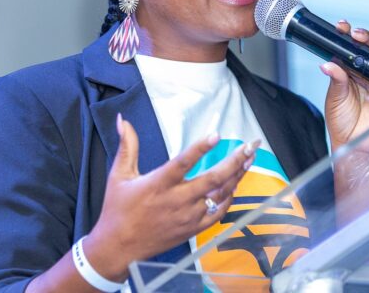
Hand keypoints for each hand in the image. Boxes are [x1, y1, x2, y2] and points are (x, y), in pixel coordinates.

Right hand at [85, 115, 255, 281]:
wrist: (119, 248)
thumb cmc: (118, 210)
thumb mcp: (119, 175)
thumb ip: (127, 146)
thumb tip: (122, 120)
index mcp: (158, 184)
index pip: (182, 162)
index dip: (200, 148)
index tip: (217, 134)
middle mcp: (176, 200)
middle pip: (212, 178)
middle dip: (235, 160)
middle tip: (250, 145)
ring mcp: (188, 216)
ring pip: (220, 194)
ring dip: (237, 175)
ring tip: (249, 159)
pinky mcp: (193, 228)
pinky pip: (218, 213)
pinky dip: (229, 198)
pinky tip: (236, 185)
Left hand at [322, 21, 368, 223]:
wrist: (354, 144)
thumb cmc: (342, 123)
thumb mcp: (334, 99)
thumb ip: (336, 80)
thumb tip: (328, 64)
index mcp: (347, 72)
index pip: (348, 49)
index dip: (346, 36)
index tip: (341, 27)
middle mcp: (363, 73)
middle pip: (367, 48)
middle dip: (363, 37)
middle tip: (356, 34)